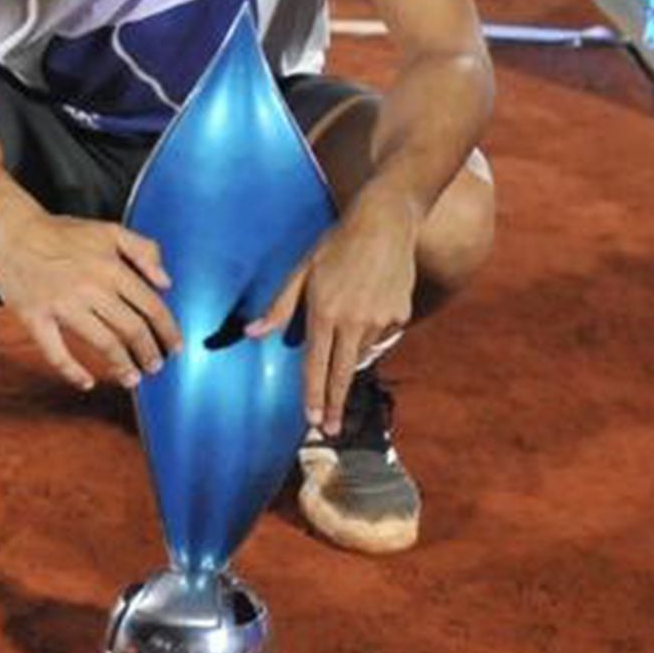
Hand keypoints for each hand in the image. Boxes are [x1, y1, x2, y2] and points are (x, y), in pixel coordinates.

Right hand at [0, 212, 178, 389]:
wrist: (11, 230)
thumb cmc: (60, 233)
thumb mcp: (109, 230)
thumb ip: (144, 250)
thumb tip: (166, 282)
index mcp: (111, 267)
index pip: (150, 305)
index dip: (167, 330)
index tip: (175, 346)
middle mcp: (90, 287)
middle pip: (131, 329)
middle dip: (149, 353)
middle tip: (155, 367)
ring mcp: (61, 304)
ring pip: (102, 342)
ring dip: (121, 365)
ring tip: (132, 378)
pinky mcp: (35, 317)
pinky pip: (56, 351)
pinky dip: (73, 371)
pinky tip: (87, 383)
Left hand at [247, 198, 417, 433]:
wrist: (385, 222)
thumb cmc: (336, 244)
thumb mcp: (302, 270)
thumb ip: (279, 307)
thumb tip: (253, 334)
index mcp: (325, 312)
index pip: (315, 365)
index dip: (312, 396)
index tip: (310, 421)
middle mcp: (354, 322)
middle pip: (342, 376)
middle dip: (334, 407)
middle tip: (330, 431)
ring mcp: (380, 320)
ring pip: (361, 353)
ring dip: (351, 356)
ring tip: (349, 328)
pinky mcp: (400, 315)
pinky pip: (381, 337)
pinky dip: (371, 334)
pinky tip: (368, 309)